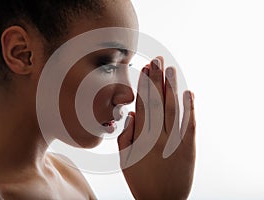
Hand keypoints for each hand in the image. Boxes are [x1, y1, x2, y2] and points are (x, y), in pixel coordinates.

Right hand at [118, 57, 195, 199]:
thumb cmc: (141, 181)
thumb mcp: (124, 160)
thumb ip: (125, 136)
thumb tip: (132, 114)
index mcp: (140, 138)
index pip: (142, 105)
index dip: (143, 86)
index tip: (144, 70)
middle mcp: (157, 136)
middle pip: (156, 102)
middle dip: (156, 80)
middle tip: (157, 61)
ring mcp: (174, 141)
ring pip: (172, 109)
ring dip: (171, 88)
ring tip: (170, 70)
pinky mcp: (188, 148)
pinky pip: (189, 124)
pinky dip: (189, 108)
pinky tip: (188, 93)